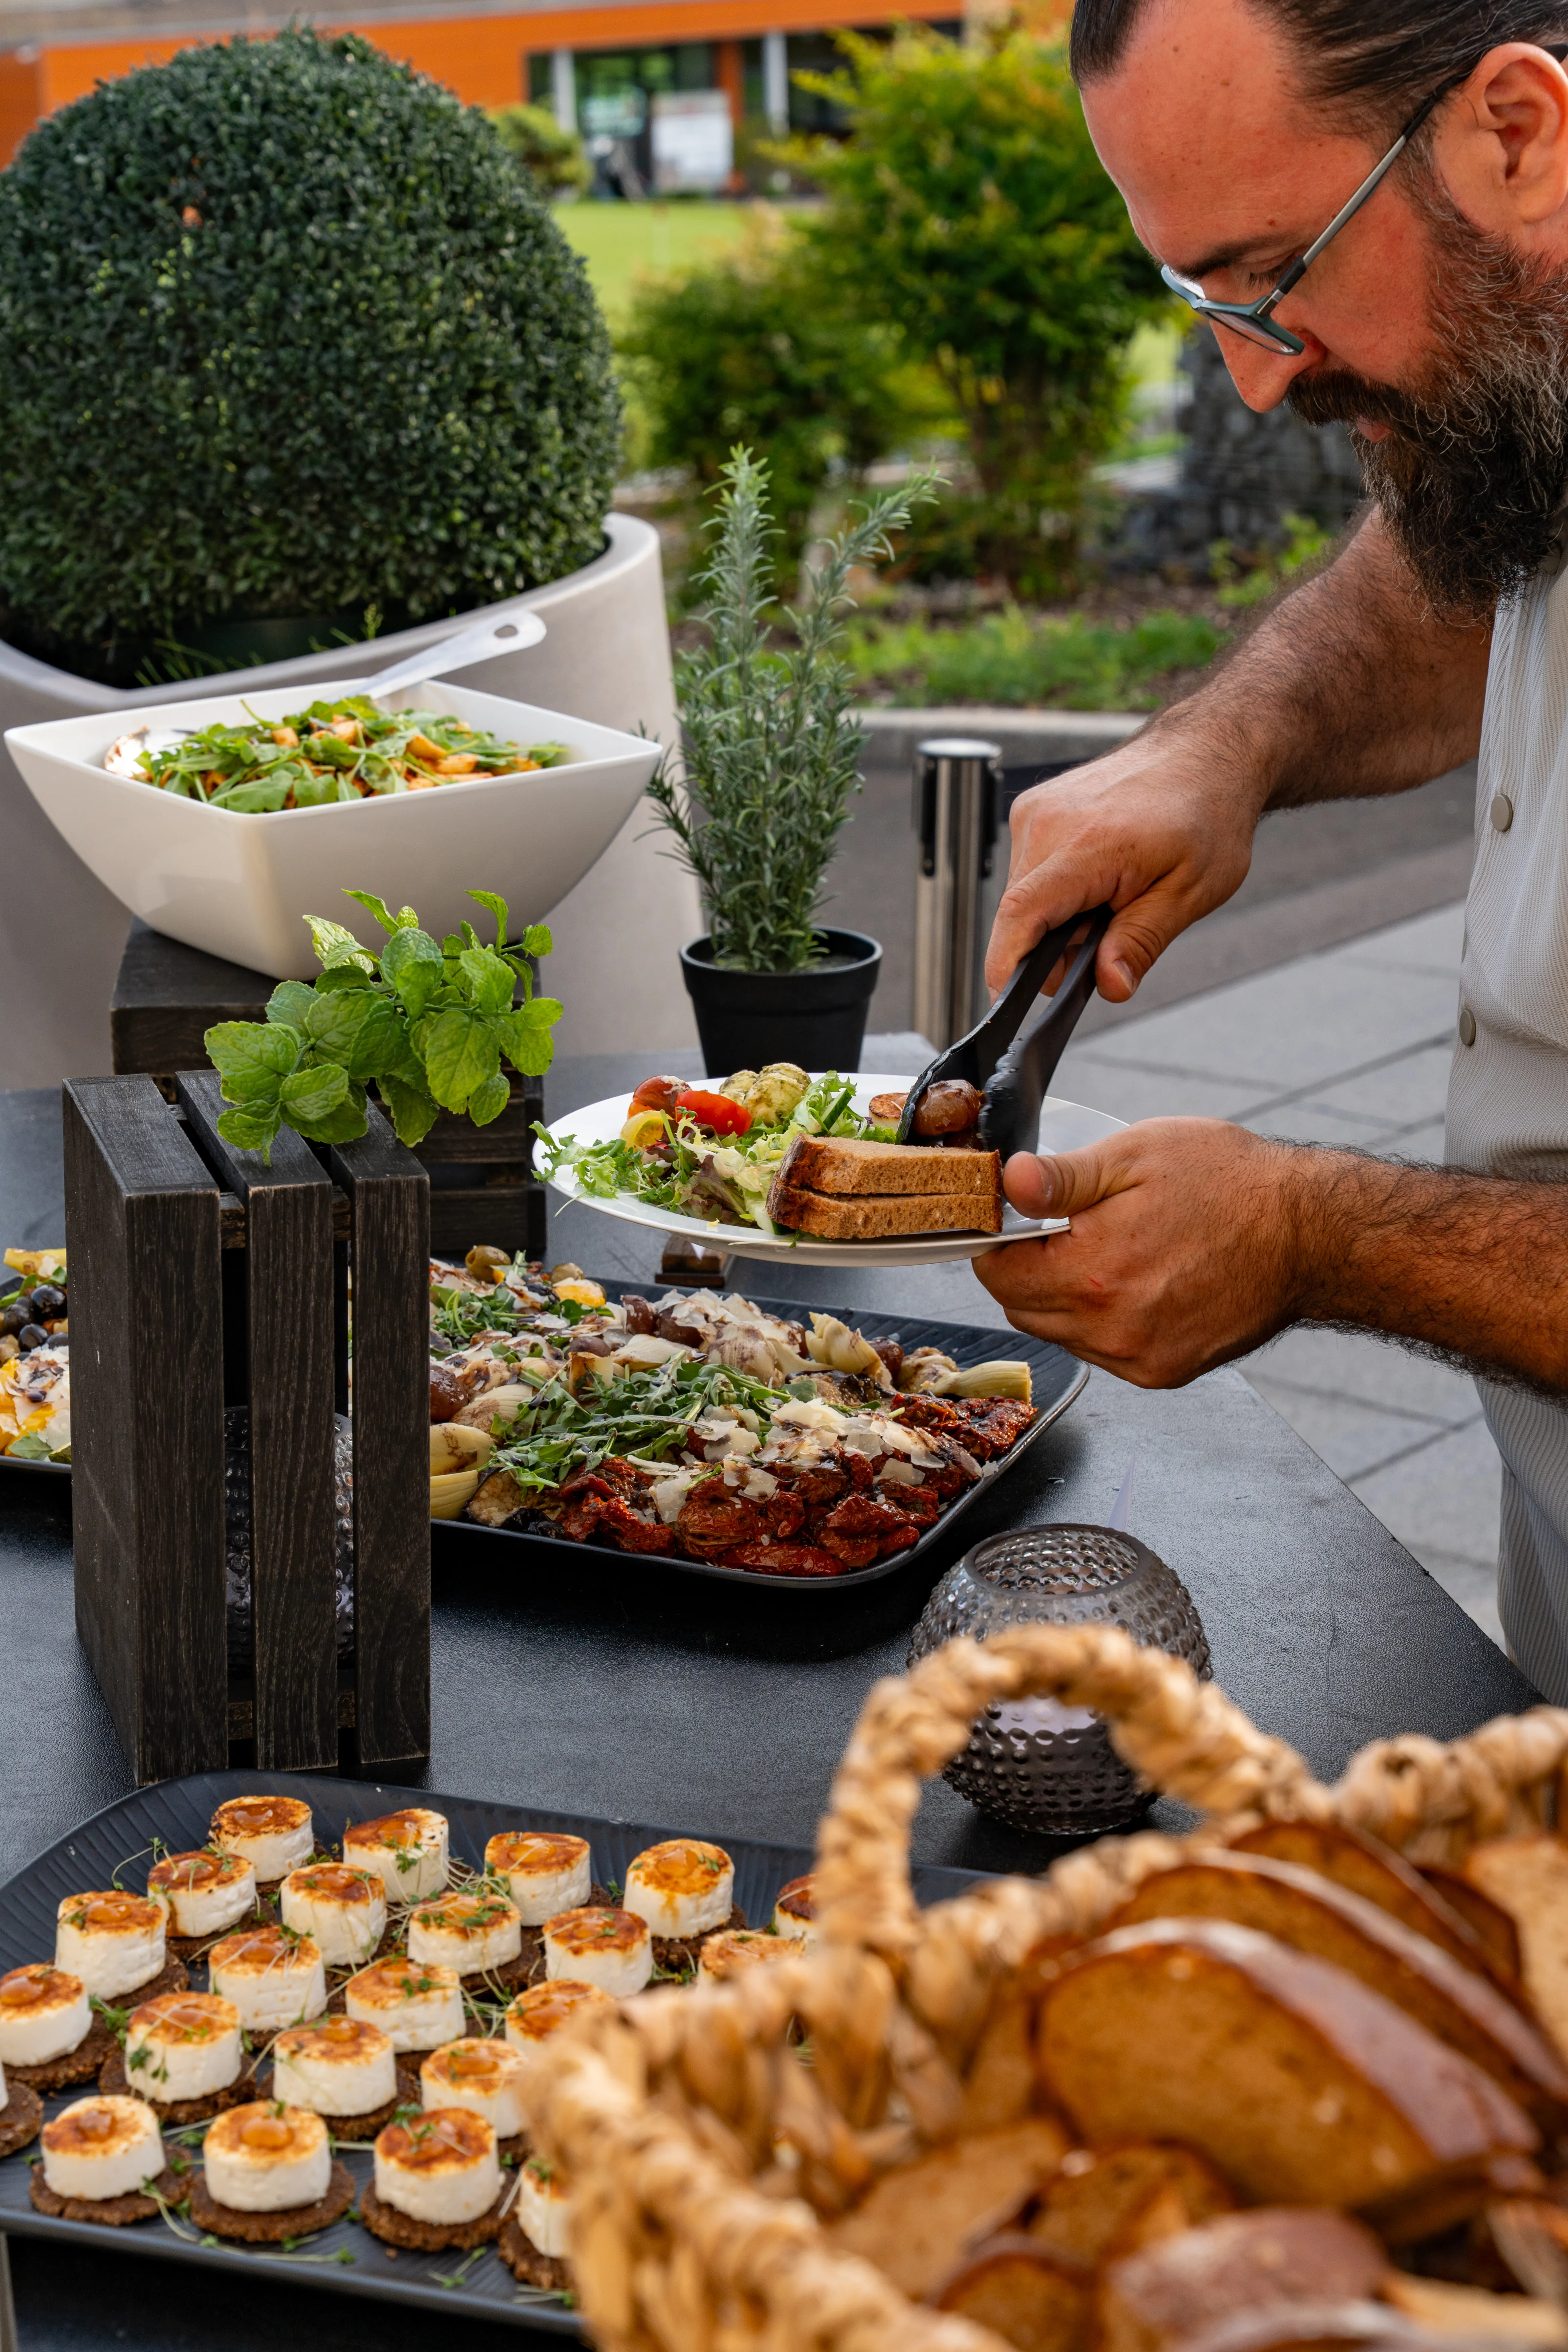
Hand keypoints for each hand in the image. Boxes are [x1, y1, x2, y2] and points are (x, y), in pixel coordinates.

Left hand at [973, 1120, 1311, 1385]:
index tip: (1012, 1217)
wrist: (1309, 1233)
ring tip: (1107, 1251)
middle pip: (1022, 1307)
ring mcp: (1139, 1357)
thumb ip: (1061, 1177)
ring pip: (1060, 1332)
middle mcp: (1112, 1329)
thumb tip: (1007, 1182)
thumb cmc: (1231, 1184)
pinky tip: (1135, 1282)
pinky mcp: (1164, 1372)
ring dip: (1064, 1296)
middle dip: (1027, 1268)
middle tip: (1061, 1229)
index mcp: (1094, 1274)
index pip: (996, 1272)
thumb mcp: (1137, 1157)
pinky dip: (1102, 1320)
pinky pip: (1102, 1350)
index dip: (996, 1239)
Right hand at [984, 717, 1267, 1003]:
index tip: (1008, 1000)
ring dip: (1057, 916)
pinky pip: (1030, 870)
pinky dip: (1057, 889)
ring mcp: (1037, 810)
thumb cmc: (1207, 814)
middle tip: (1108, 944)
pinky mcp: (1034, 808)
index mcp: (1089, 842)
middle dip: (1053, 948)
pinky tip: (1098, 877)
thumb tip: (1109, 985)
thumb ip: (1142, 942)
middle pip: (1021, 914)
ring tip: (1111, 899)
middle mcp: (1049, 820)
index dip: (1006, 966)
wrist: (1205, 753)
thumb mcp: (1191, 892)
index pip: (1021, 915)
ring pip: (1024, 895)